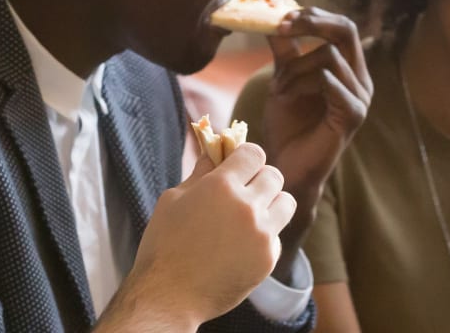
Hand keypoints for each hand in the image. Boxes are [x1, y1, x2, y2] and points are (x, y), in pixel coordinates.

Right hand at [119, 144, 296, 323]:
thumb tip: (214, 154)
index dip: (245, 157)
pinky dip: (265, 235)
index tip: (238, 166)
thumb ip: (199, 174)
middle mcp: (247, 206)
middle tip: (244, 191)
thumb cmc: (163, 245)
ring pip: (286, 202)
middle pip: (274, 175)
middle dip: (259, 178)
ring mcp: (262, 234)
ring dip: (271, 203)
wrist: (169, 296)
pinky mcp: (268, 258)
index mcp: (221, 186)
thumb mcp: (173, 200)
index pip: (254, 153)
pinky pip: (277, 235)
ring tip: (251, 214)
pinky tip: (242, 245)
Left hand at [259, 7, 372, 200]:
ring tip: (276, 88)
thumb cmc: (288, 126)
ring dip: (295, 67)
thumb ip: (284, 48)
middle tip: (282, 26)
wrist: (286, 167)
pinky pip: (331, 83)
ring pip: (330, 57)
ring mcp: (360, 99)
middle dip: (312, 23)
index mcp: (349, 69)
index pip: (340, 26)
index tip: (279, 13)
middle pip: (346, 31)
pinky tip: (285, 96)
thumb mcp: (284, 78)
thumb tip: (273, 13)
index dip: (313, 14)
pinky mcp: (353, 116)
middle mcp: (361, 80)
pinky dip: (304, 82)